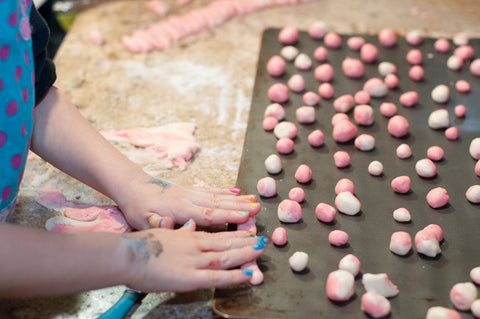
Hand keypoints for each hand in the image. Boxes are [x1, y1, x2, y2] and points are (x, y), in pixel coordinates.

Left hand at [118, 177, 260, 229]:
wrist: (131, 185)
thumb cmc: (137, 207)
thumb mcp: (142, 220)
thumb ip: (157, 224)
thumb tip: (169, 226)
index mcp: (180, 209)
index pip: (208, 214)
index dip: (228, 216)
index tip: (245, 216)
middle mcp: (189, 199)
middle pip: (218, 203)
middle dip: (239, 206)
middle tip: (258, 209)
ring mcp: (190, 192)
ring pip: (218, 195)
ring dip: (236, 198)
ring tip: (254, 200)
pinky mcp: (189, 190)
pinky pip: (210, 190)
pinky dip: (224, 190)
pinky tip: (235, 191)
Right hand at [121, 221, 266, 291]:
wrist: (126, 255)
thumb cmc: (140, 245)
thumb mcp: (162, 231)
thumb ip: (178, 230)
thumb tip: (188, 225)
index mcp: (189, 236)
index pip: (217, 234)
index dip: (234, 234)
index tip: (247, 230)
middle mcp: (196, 245)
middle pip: (226, 242)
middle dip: (245, 242)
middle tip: (262, 239)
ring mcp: (195, 261)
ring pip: (226, 256)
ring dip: (245, 253)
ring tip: (260, 251)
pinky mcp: (190, 277)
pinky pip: (217, 277)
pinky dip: (234, 276)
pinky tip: (248, 275)